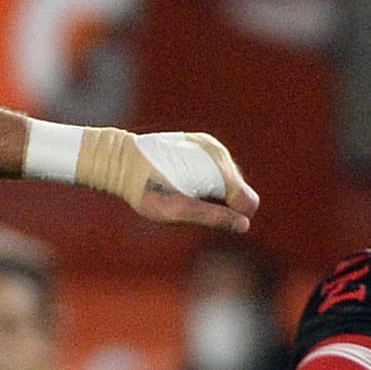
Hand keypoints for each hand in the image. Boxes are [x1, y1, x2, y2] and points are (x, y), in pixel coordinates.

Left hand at [78, 129, 259, 233]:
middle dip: (220, 205)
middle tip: (185, 205)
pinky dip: (205, 180)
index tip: (205, 220)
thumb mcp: (177, 211)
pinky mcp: (201, 144)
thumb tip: (244, 226)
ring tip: (181, 192)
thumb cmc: (146, 190)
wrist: (121, 160)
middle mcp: (219, 152)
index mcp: (218, 168)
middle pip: (239, 191)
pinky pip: (215, 169)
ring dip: (211, 193)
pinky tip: (182, 182)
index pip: (249, 202)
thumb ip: (212, 218)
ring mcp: (211, 145)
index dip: (233, 219)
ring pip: (227, 180)